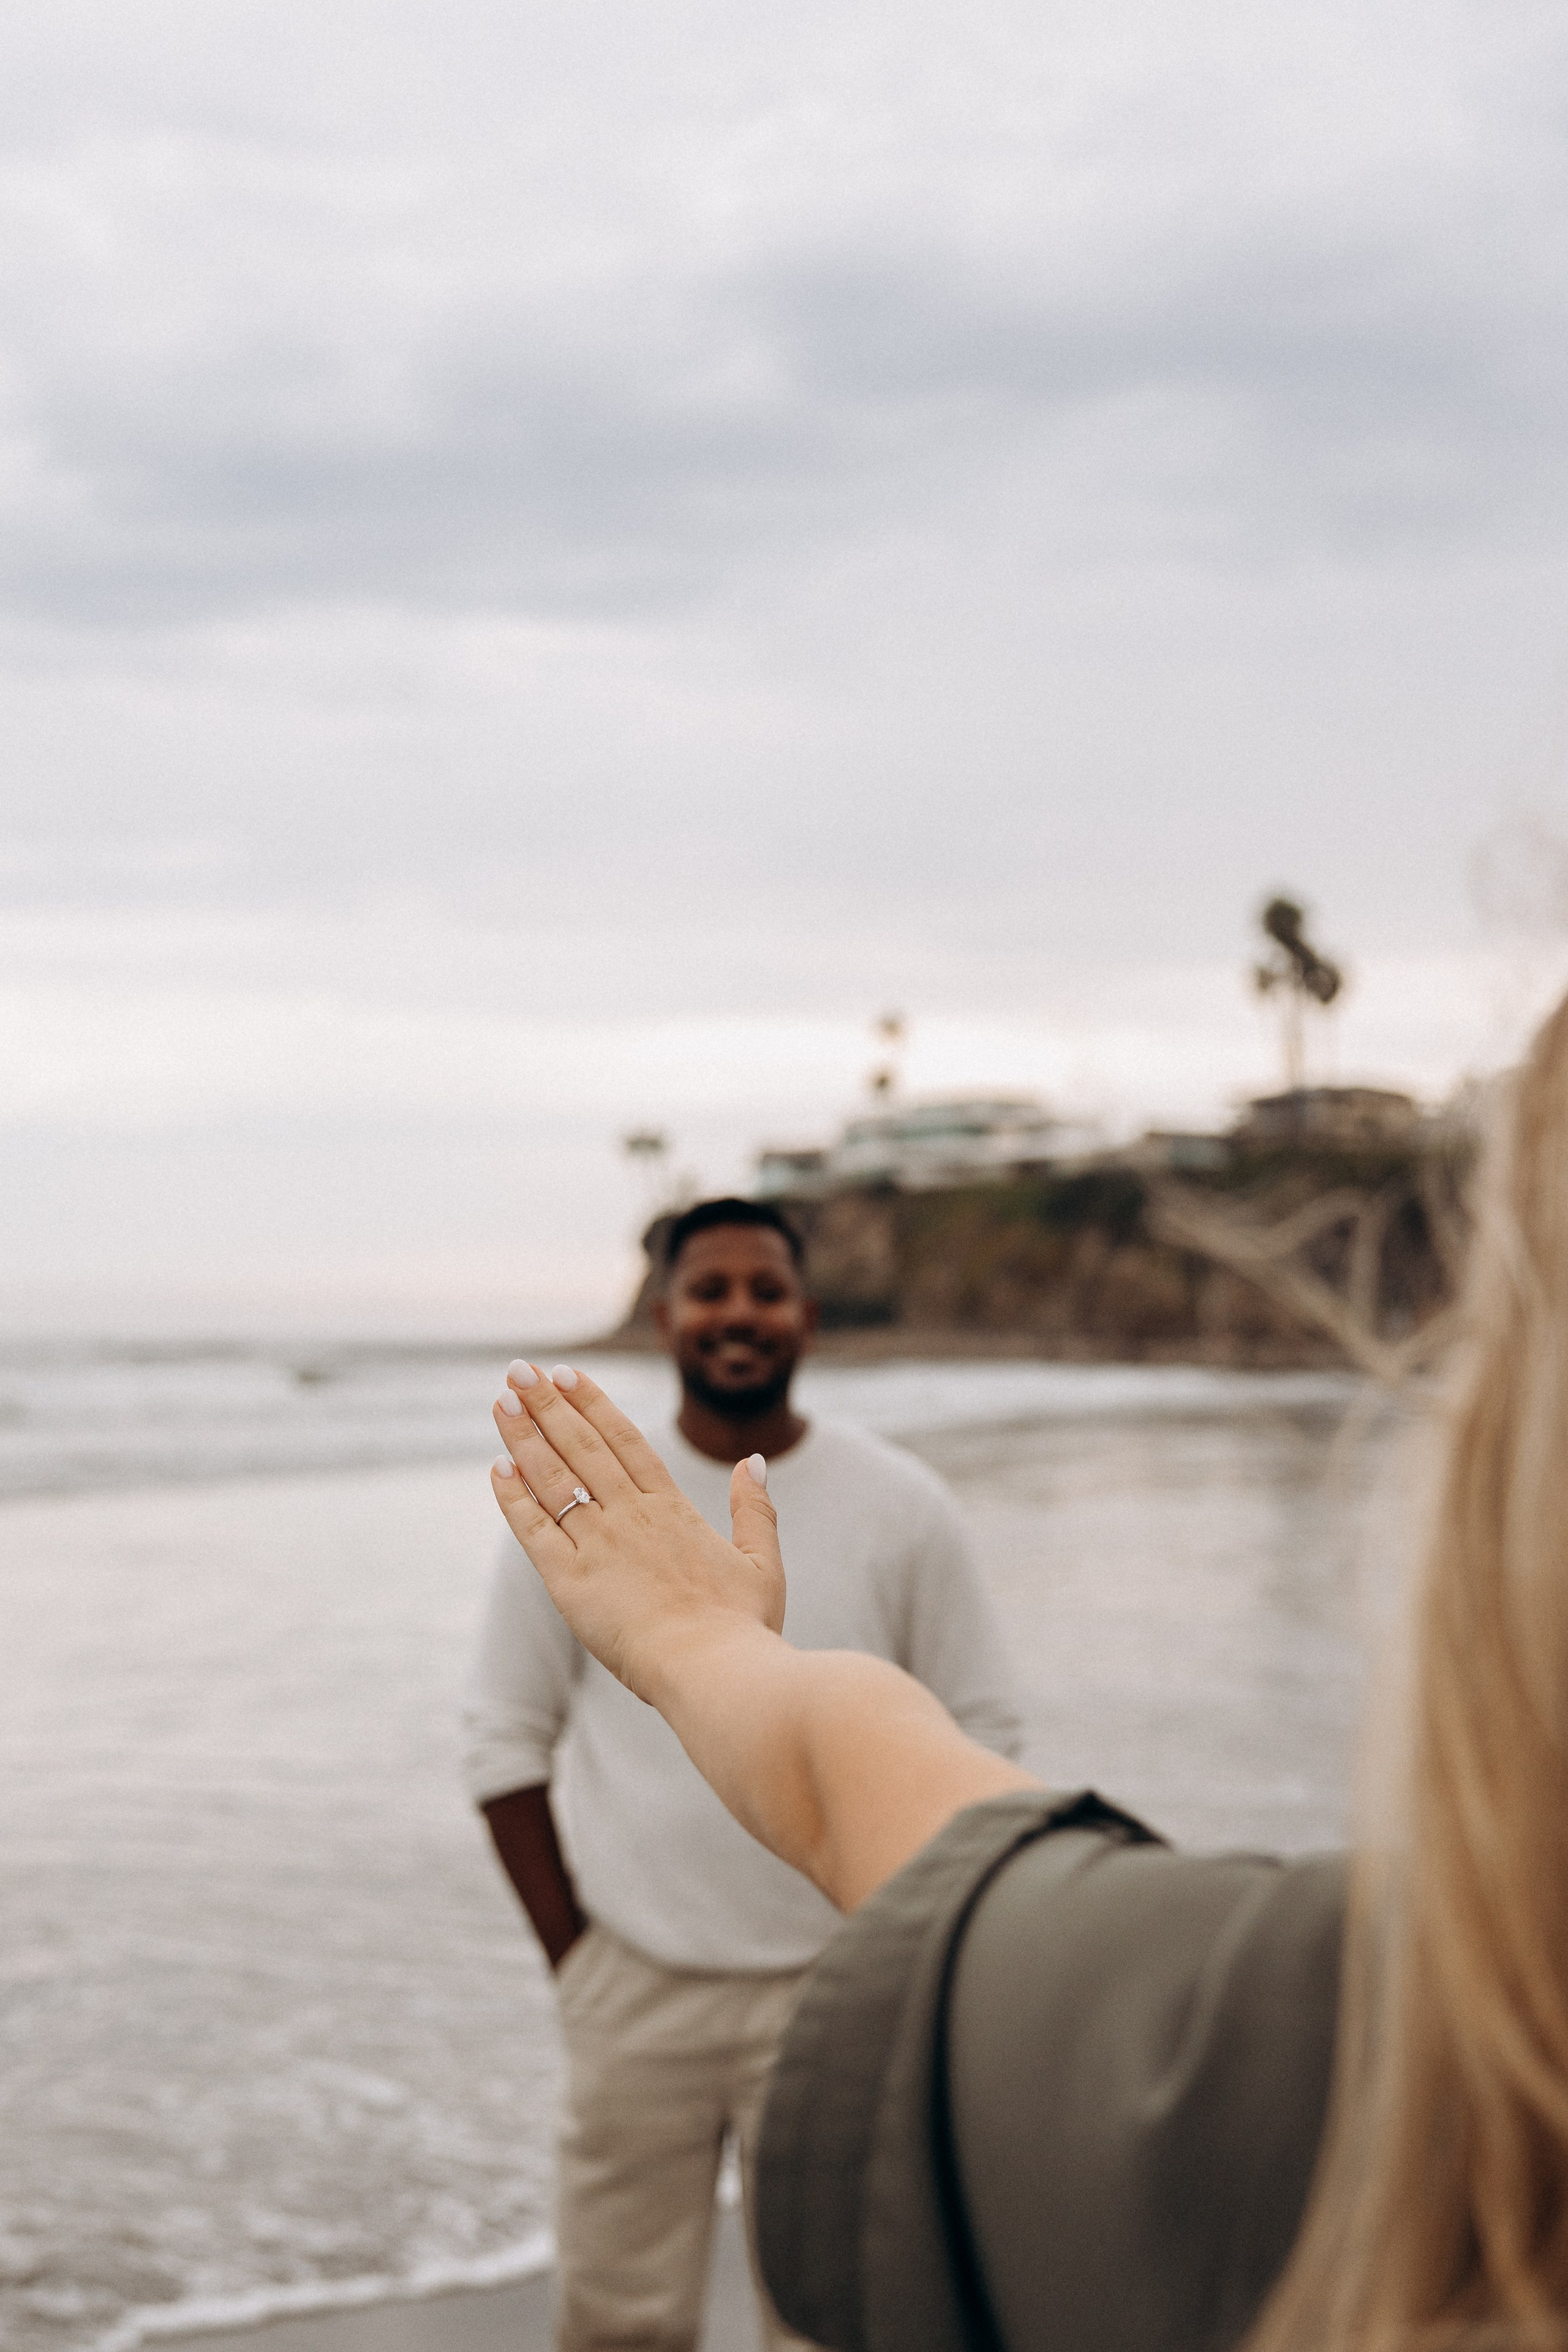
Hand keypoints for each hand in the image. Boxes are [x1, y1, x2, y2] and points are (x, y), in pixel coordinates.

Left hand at [490, 1362, 784, 1704]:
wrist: (716, 1671)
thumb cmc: (743, 1627)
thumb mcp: (762, 1562)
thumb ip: (755, 1509)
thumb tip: (752, 1460)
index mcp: (672, 1510)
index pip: (625, 1441)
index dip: (592, 1404)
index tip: (567, 1375)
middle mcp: (631, 1517)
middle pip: (582, 1446)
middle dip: (547, 1404)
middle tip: (520, 1369)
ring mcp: (599, 1545)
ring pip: (554, 1477)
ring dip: (524, 1435)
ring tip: (502, 1400)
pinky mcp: (570, 1581)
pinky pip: (533, 1529)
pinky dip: (514, 1497)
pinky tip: (498, 1467)